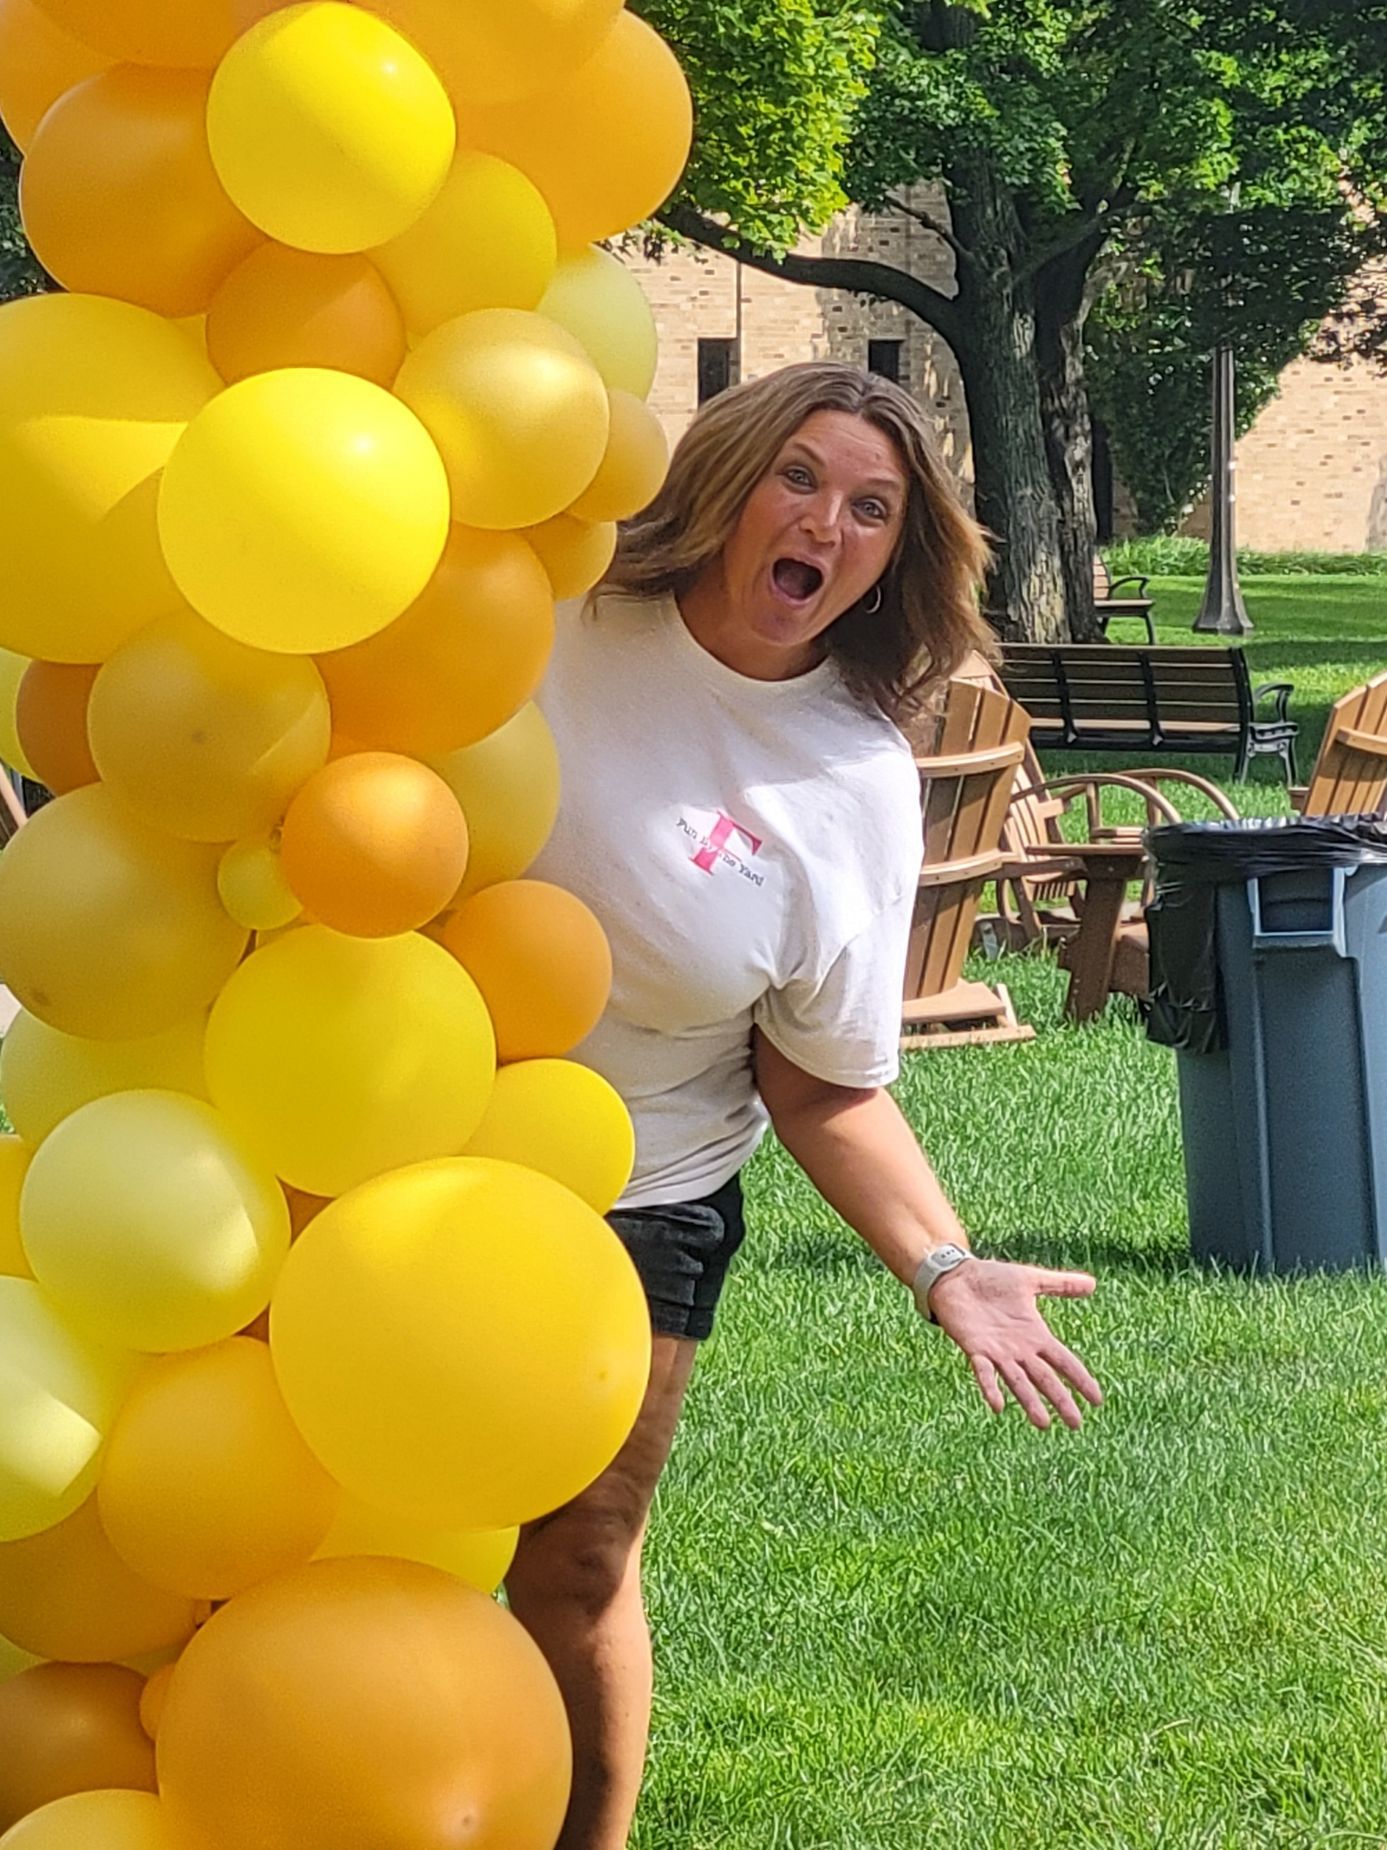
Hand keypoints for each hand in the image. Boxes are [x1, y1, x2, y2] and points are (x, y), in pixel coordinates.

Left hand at [926, 1258, 1101, 1430]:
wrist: (956, 1275)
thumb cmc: (991, 1279)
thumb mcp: (1031, 1280)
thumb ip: (1060, 1284)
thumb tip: (1093, 1284)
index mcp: (1035, 1335)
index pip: (1064, 1361)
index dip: (1080, 1379)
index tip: (1097, 1400)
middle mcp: (1019, 1349)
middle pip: (1045, 1378)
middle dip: (1060, 1400)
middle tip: (1075, 1424)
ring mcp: (997, 1352)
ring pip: (1018, 1381)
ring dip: (1029, 1402)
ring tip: (1043, 1423)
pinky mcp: (975, 1348)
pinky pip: (984, 1372)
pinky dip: (990, 1388)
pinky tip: (998, 1406)